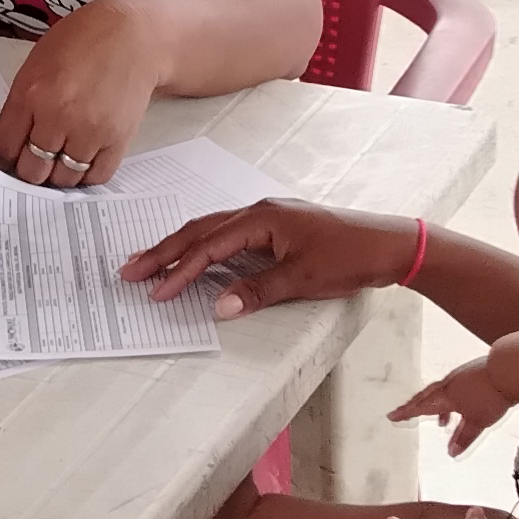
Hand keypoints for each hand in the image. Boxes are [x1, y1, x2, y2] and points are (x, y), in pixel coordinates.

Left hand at [0, 0, 165, 188]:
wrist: (133, 34)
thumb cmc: (84, 42)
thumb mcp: (36, 65)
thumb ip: (21, 105)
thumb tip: (11, 142)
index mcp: (30, 94)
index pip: (4, 148)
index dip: (3, 161)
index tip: (7, 164)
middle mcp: (58, 115)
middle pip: (32, 170)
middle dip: (30, 169)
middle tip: (35, 163)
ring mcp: (89, 130)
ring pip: (63, 178)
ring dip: (59, 174)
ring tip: (61, 158)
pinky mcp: (117, 139)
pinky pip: (96, 176)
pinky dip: (87, 175)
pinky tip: (84, 160)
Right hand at [114, 199, 413, 319]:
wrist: (388, 244)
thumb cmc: (349, 257)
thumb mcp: (301, 279)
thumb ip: (256, 291)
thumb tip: (217, 306)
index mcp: (261, 218)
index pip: (207, 246)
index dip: (179, 271)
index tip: (155, 291)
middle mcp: (259, 211)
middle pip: (200, 230)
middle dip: (163, 251)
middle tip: (130, 269)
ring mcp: (268, 217)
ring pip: (212, 230)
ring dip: (181, 247)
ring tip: (151, 263)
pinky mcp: (277, 227)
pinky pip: (229, 234)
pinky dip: (205, 246)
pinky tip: (197, 259)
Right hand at [392, 334, 518, 455]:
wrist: (509, 370)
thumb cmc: (491, 396)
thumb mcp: (478, 421)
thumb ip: (464, 437)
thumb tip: (452, 452)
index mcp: (446, 396)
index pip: (421, 407)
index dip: (406, 413)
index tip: (392, 416)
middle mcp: (449, 384)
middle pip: (426, 396)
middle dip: (414, 406)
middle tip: (404, 412)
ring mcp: (460, 376)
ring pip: (442, 392)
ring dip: (437, 406)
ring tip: (442, 422)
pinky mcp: (472, 372)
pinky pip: (455, 387)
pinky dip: (452, 399)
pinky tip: (462, 404)